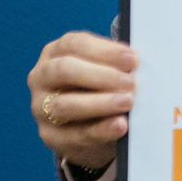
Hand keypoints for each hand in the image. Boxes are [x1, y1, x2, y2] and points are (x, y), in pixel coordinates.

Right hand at [28, 31, 137, 170]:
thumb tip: (141, 64)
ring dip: (100, 103)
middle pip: (64, 70)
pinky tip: (120, 125)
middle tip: (132, 82)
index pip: (75, 44)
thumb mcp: (108, 69)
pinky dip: (100, 130)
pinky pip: (74, 134)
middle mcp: (43, 77)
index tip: (133, 59)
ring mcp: (41, 107)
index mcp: (56, 52)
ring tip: (128, 102)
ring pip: (64, 105)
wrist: (93, 124)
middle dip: (101, 76)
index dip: (105, 51)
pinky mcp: (50, 136)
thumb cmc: (104, 85)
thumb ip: (120, 64)